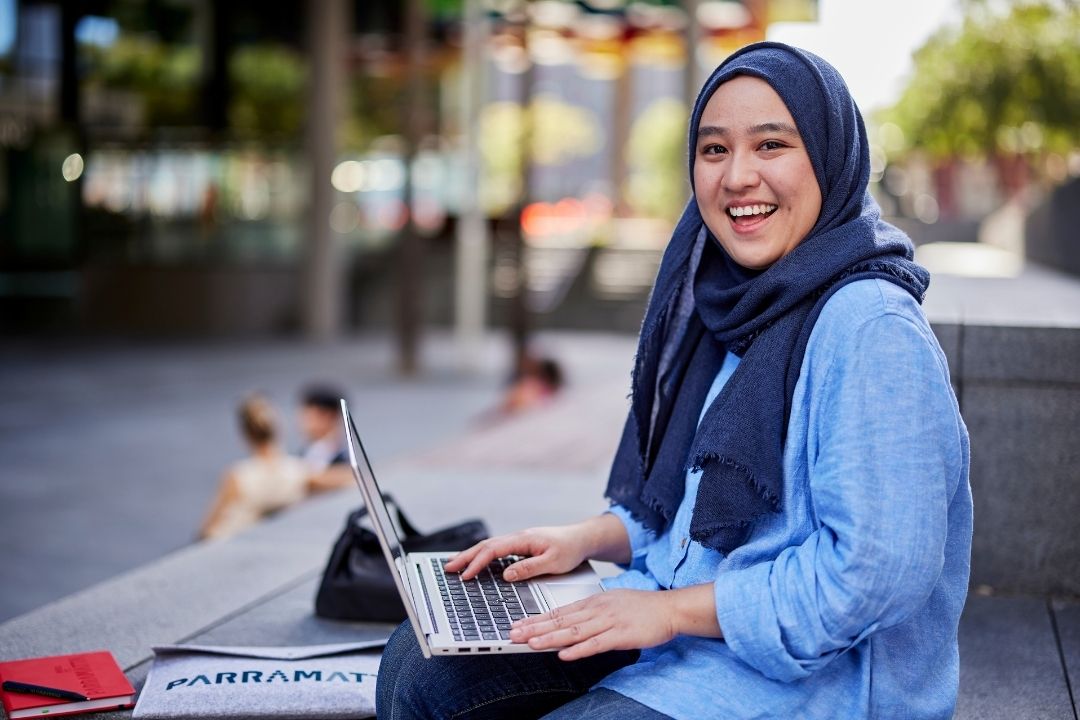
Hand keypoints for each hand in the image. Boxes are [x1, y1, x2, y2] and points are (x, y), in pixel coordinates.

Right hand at [443, 525, 591, 581]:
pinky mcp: (521, 545)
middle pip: (485, 545)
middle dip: (465, 556)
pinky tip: (476, 562)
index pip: (493, 550)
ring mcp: (518, 540)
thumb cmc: (570, 549)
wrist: (582, 538)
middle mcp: (518, 537)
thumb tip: (507, 575)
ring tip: (454, 564)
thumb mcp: (553, 563)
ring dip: (471, 555)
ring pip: (489, 546)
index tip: (466, 575)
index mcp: (523, 539)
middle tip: (447, 568)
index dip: (477, 562)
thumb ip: (529, 568)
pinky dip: (482, 555)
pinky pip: (496, 549)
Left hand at [508, 589, 676, 660]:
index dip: (536, 619)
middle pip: (560, 620)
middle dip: (535, 628)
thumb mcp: (611, 603)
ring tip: (531, 643)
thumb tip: (569, 624)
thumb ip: (590, 613)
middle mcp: (597, 610)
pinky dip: (579, 650)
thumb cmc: (641, 607)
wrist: (669, 608)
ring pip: (574, 631)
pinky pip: (596, 644)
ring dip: (550, 638)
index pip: (558, 611)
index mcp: (593, 602)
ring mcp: (608, 622)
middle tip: (513, 634)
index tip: (517, 624)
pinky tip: (564, 654)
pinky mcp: (621, 635)